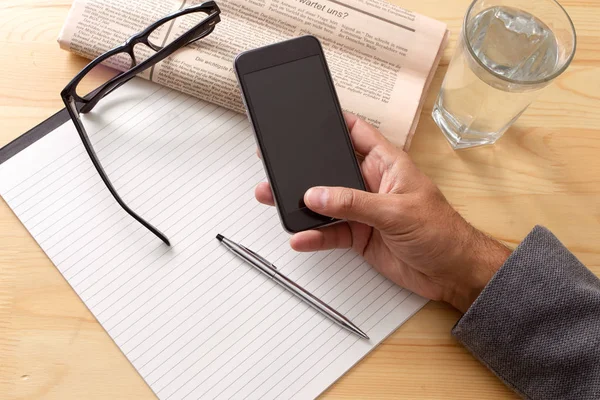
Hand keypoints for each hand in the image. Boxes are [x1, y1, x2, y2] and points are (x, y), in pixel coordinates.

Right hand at [255, 114, 510, 312]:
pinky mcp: (359, 236)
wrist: (452, 274)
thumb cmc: (441, 232)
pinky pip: (330, 232)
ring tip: (274, 199)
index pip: (357, 133)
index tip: (306, 116)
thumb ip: (354, 202)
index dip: (334, 122)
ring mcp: (363, 211)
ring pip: (325, 202)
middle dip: (305, 167)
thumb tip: (318, 194)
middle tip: (277, 164)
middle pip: (332, 169)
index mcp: (387, 164)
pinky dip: (314, 235)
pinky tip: (300, 237)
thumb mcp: (397, 211)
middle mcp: (371, 184)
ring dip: (302, 203)